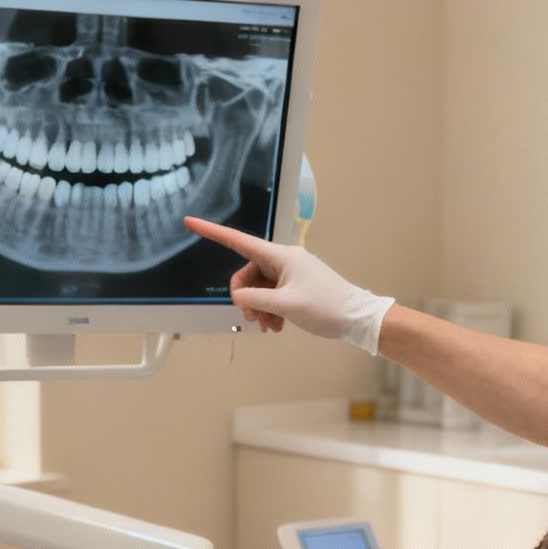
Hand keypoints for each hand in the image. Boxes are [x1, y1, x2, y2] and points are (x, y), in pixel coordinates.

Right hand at [184, 216, 394, 353]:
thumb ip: (256, 298)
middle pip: (247, 274)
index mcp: (280, 256)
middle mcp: (283, 260)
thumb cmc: (326, 307)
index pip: (238, 241)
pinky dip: (270, 310)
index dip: (212, 232)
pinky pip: (272, 295)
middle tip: (254, 319)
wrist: (357, 318)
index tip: (190, 221)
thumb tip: (238, 296)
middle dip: (246, 298)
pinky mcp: (297, 286)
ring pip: (259, 288)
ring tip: (269, 327)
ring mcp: (290, 273)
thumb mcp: (286, 305)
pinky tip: (277, 326)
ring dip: (259, 308)